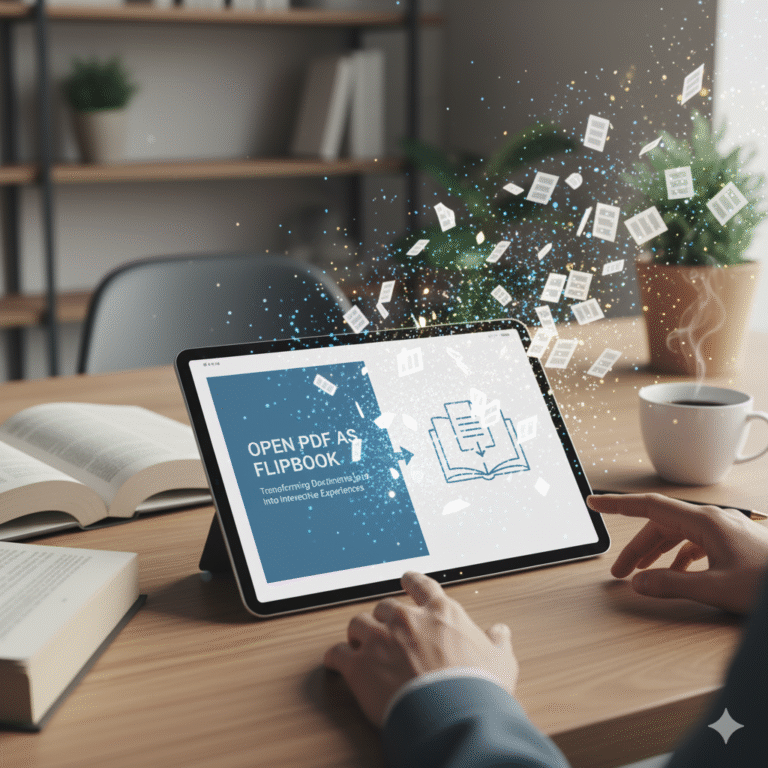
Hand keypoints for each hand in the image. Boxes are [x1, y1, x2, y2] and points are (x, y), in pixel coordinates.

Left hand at [323, 571, 517, 727]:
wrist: (453, 715)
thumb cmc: (478, 688)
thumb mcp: (500, 661)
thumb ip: (497, 642)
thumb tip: (501, 632)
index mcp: (441, 613)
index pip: (422, 586)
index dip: (412, 581)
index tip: (406, 579)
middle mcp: (407, 619)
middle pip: (385, 607)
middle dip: (383, 618)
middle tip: (384, 630)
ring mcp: (380, 639)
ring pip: (358, 624)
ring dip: (358, 633)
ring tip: (358, 642)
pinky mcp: (359, 665)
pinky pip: (338, 654)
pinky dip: (336, 658)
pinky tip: (335, 662)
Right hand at [587, 493, 767, 613]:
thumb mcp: (718, 589)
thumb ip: (673, 585)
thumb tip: (639, 583)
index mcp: (705, 522)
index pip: (649, 507)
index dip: (617, 505)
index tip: (594, 502)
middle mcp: (712, 521)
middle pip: (660, 525)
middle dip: (636, 547)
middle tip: (617, 571)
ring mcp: (724, 531)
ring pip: (677, 535)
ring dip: (655, 553)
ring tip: (640, 575)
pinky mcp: (733, 543)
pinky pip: (694, 544)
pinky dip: (678, 558)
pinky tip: (676, 575)